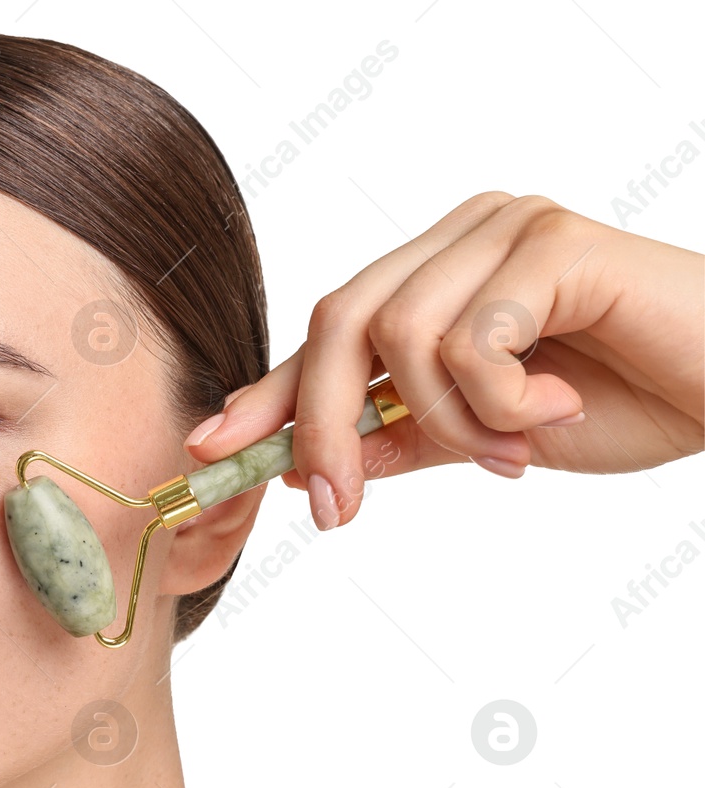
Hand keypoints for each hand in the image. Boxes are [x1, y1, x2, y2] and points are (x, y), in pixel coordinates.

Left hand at [184, 192, 704, 529]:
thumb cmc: (628, 399)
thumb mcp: (486, 438)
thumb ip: (404, 440)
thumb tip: (306, 471)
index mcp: (439, 272)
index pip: (328, 332)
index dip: (264, 392)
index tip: (207, 449)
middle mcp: (461, 236)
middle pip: (340, 323)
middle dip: (324, 427)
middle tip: (336, 509)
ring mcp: (505, 229)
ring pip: (398, 335)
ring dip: (444, 421)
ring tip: (511, 450)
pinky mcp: (552, 242)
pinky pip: (470, 338)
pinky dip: (497, 399)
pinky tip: (556, 406)